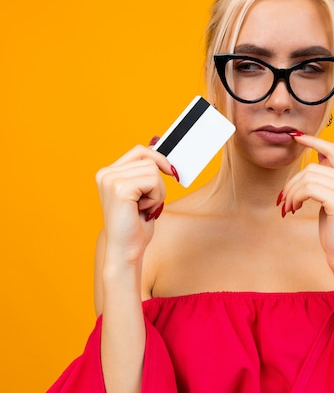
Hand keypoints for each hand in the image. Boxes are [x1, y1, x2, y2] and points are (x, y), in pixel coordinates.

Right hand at [96, 142, 174, 264]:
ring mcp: (111, 180)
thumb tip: (156, 141)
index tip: (170, 171)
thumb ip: (145, 171)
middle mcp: (105, 174)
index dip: (158, 158)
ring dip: (158, 193)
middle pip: (148, 159)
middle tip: (150, 203)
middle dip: (158, 183)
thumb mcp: (142, 194)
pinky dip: (156, 198)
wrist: (126, 251)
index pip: (139, 151)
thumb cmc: (135, 227)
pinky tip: (143, 211)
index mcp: (107, 173)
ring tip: (144, 209)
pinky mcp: (120, 188)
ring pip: (153, 170)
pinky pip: (154, 181)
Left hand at [280, 134, 333, 276]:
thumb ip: (325, 183)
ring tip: (288, 208)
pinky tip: (293, 209)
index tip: (296, 137)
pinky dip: (295, 198)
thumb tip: (310, 166)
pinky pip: (308, 189)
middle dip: (292, 183)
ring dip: (291, 193)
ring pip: (307, 178)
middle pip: (312, 167)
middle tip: (283, 200)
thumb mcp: (330, 202)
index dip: (314, 141)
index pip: (333, 149)